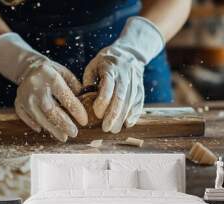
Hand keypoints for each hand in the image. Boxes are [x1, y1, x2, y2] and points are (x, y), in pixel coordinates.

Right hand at [16, 60, 86, 141]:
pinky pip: (26, 117)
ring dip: (52, 129)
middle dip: (63, 123)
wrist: (27, 68)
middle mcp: (35, 86)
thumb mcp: (64, 74)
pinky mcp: (18, 103)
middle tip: (74, 133)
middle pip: (50, 109)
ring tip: (64, 137)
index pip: (64, 96)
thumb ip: (75, 87)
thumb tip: (86, 104)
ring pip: (39, 117)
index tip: (84, 121)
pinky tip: (45, 130)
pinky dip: (35, 124)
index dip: (75, 110)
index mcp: (50, 76)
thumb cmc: (51, 72)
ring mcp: (24, 96)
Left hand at [83, 17, 163, 133]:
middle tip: (106, 129)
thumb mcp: (93, 66)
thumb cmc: (105, 62)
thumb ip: (88, 82)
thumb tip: (83, 100)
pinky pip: (139, 102)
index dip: (103, 102)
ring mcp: (135, 81)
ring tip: (114, 130)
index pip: (108, 87)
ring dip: (123, 117)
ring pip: (130, 101)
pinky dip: (134, 114)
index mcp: (110, 68)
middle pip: (121, 97)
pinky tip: (128, 124)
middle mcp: (125, 74)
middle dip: (113, 115)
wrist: (128, 53)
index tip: (97, 114)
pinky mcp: (141, 87)